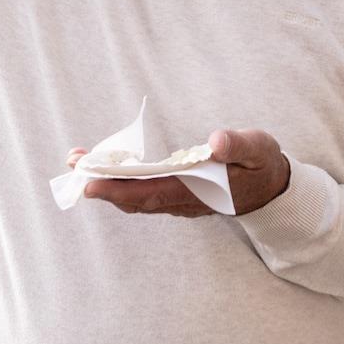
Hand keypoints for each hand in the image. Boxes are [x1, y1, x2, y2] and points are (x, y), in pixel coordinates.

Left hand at [66, 128, 291, 217]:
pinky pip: (141, 193)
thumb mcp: (259, 148)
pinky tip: (104, 167)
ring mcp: (177, 201)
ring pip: (134, 198)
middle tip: (72, 163)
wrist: (271, 188)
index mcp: (199, 191)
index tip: (91, 183)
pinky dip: (119, 182)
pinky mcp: (175, 195)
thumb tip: (215, 141)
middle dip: (101, 184)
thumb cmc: (261, 163)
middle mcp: (183, 201)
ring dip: (105, 183)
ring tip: (78, 161)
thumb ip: (239, 144)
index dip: (120, 190)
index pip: (153, 193)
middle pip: (134, 199)